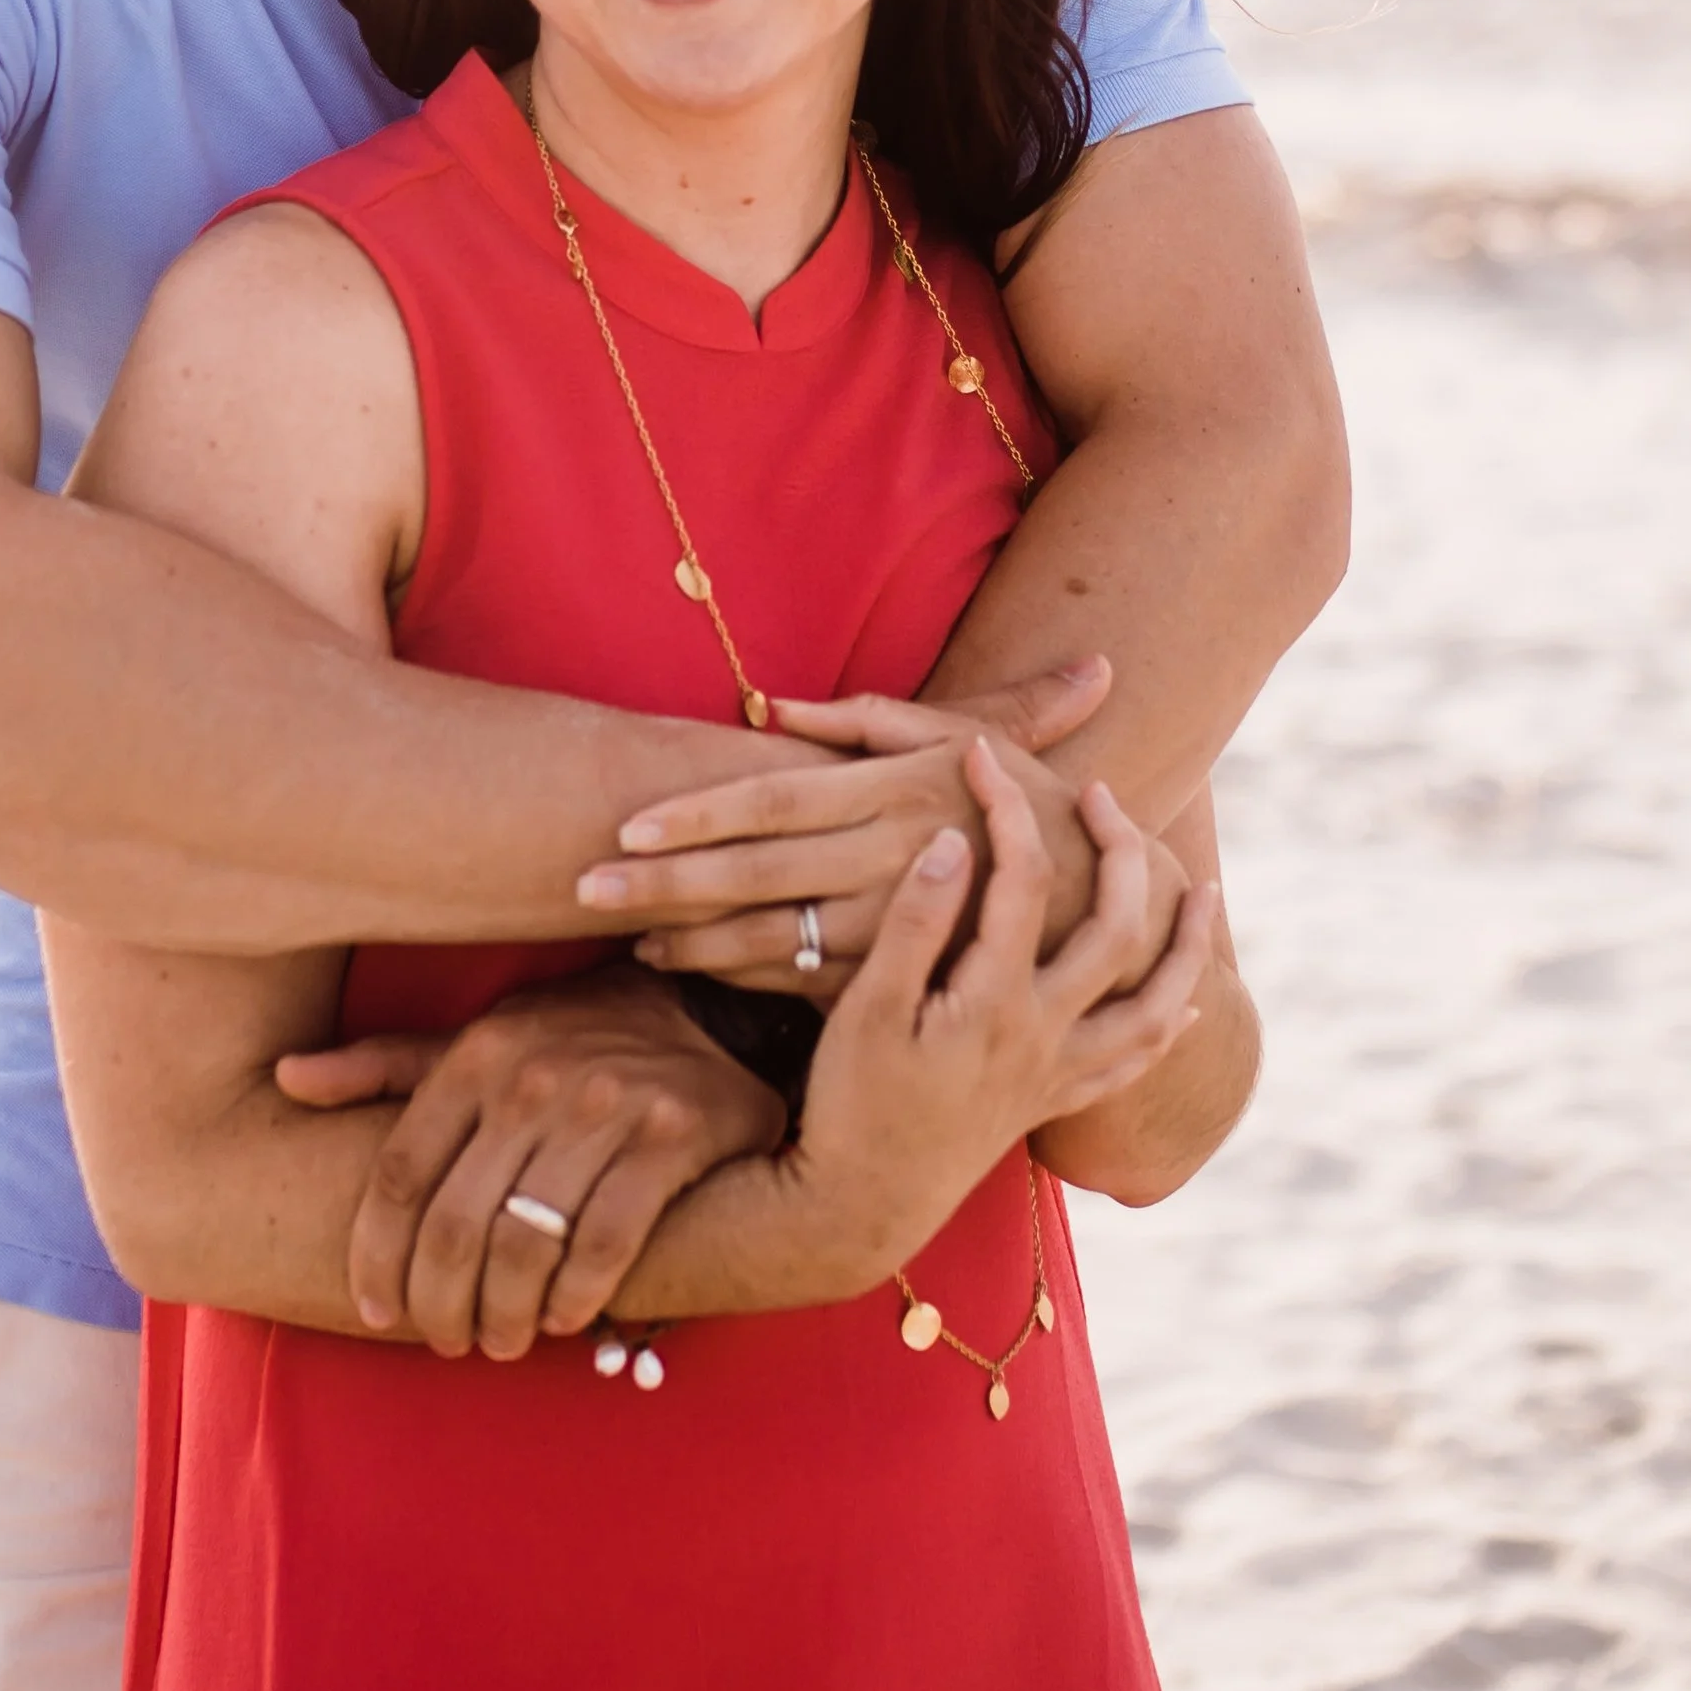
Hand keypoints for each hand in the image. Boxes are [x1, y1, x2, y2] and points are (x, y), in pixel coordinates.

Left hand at [275, 964, 785, 1360]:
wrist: (703, 1013)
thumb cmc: (569, 1041)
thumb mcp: (477, 1043)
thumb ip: (384, 1066)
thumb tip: (286, 1078)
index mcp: (475, 1056)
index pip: (400, 1176)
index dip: (376, 1257)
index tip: (375, 1310)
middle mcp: (532, 1077)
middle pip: (455, 1225)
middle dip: (440, 1304)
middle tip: (446, 1342)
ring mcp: (605, 1105)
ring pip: (525, 1244)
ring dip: (506, 1314)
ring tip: (504, 1339)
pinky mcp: (671, 1137)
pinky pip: (605, 1243)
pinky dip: (576, 1297)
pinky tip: (566, 1319)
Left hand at [587, 656, 1136, 997]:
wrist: (1107, 901)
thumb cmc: (1020, 802)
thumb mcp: (961, 740)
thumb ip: (865, 720)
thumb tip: (770, 706)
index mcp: (892, 793)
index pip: (774, 800)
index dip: (699, 812)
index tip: (627, 822)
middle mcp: (886, 860)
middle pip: (756, 873)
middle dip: (666, 882)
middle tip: (583, 887)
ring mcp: (892, 930)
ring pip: (773, 938)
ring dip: (690, 941)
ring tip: (622, 936)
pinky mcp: (900, 981)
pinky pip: (807, 984)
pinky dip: (739, 978)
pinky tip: (683, 969)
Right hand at [780, 735, 1217, 1294]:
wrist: (862, 1205)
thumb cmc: (851, 1102)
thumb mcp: (866, 1008)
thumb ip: (914, 925)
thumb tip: (956, 844)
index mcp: (995, 1000)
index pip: (1022, 879)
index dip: (1005, 808)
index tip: (979, 755)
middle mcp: (1045, 1035)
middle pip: (1115, 928)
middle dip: (1119, 852)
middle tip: (1103, 795)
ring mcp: (1057, 1073)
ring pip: (1152, 1004)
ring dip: (1184, 946)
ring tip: (1202, 894)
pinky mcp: (1051, 1103)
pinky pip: (1130, 1063)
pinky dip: (1164, 1027)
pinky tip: (1180, 1006)